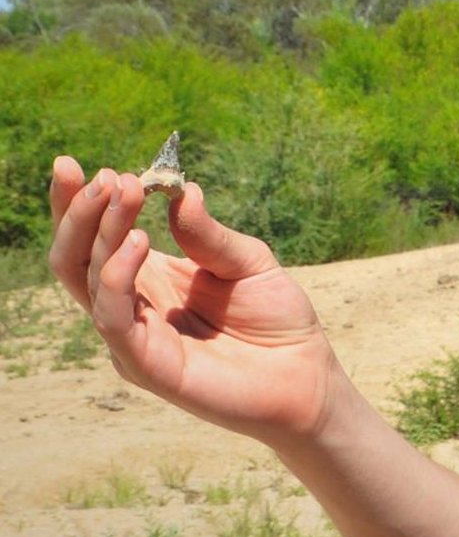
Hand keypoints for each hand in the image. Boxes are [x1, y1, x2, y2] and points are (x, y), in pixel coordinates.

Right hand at [49, 156, 343, 445]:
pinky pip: (115, 319)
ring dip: (101, 233)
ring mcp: (135, 338)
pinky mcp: (148, 366)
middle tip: (101, 175)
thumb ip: (208, 233)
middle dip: (78, 213)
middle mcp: (133, 307)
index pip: (95, 239)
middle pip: (75, 259)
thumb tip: (181, 190)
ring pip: (89, 282)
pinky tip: (137, 241)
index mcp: (150, 278)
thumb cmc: (276, 318)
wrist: (306, 374)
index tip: (74, 162)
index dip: (77, 203)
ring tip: (123, 192)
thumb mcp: (247, 259)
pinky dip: (117, 277)